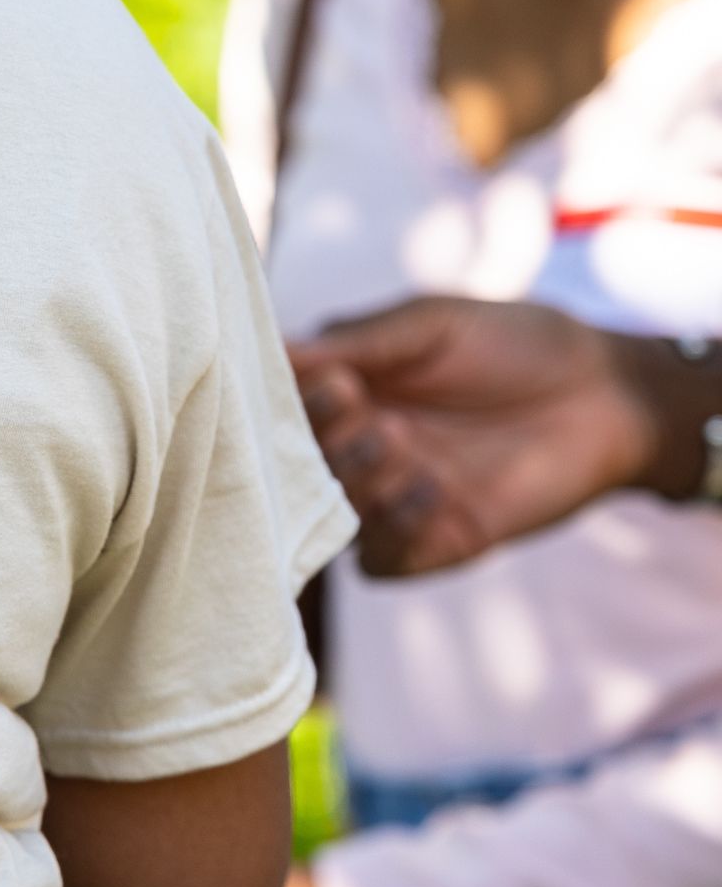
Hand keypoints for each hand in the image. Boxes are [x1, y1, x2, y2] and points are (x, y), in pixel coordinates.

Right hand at [288, 297, 660, 575]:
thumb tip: (276, 351)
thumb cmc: (517, 344)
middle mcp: (356, 453)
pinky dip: (394, 531)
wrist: (609, 395)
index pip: (285, 413)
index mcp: (344, 397)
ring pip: (333, 516)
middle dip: (328, 443)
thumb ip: (357, 342)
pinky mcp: (434, 543)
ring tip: (400, 440)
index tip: (335, 383)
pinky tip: (434, 488)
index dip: (296, 405)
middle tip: (372, 416)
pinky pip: (381, 561)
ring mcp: (391, 501)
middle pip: (301, 469)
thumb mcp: (431, 325)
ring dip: (359, 480)